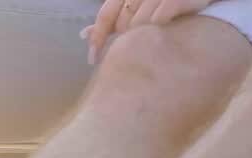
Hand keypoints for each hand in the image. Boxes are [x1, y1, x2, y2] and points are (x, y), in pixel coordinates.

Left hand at [87, 0, 214, 63]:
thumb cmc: (165, 5)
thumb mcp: (136, 8)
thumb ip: (112, 20)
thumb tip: (85, 34)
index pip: (106, 15)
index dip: (98, 37)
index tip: (92, 59)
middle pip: (124, 23)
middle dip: (128, 38)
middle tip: (139, 46)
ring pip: (141, 23)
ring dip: (145, 36)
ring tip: (156, 40)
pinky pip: (159, 19)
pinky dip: (159, 27)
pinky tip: (166, 30)